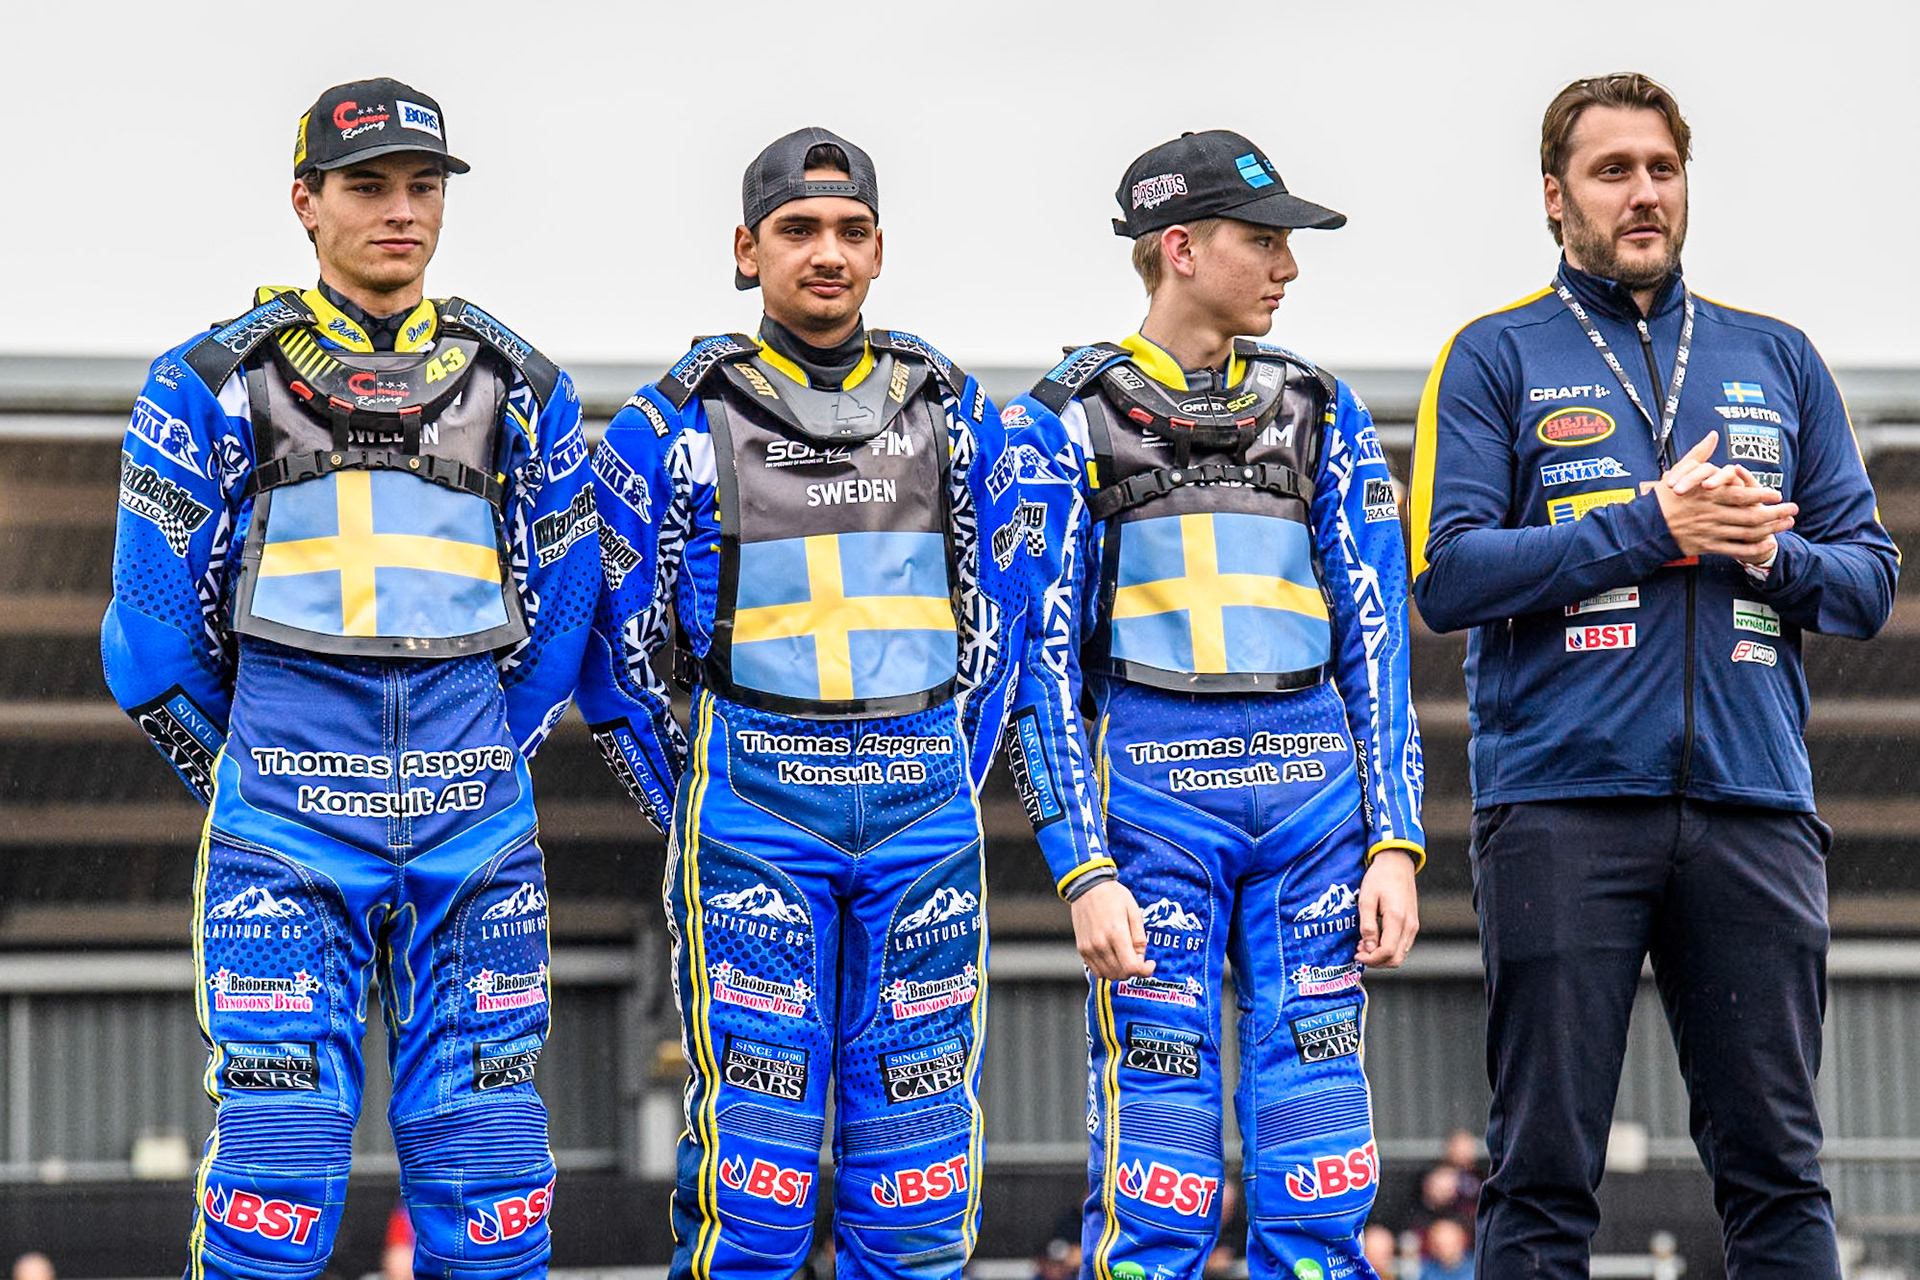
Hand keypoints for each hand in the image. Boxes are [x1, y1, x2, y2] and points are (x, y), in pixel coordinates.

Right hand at [1070, 880, 1155, 981]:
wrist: (1087, 886)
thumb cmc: (1113, 896)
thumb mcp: (1134, 912)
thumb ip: (1139, 938)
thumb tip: (1141, 958)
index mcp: (1116, 934)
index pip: (1132, 967)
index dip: (1145, 971)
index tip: (1150, 964)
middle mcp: (1101, 945)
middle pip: (1121, 974)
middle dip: (1134, 971)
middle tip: (1139, 959)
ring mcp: (1089, 948)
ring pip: (1108, 975)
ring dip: (1121, 972)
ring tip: (1126, 958)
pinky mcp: (1082, 949)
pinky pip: (1096, 970)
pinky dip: (1107, 970)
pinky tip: (1113, 958)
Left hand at [1356, 850, 1417, 968]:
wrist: (1397, 863)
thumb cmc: (1380, 878)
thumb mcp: (1366, 899)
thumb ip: (1368, 925)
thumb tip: (1368, 948)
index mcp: (1397, 919)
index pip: (1387, 952)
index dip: (1371, 959)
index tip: (1357, 954)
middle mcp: (1410, 926)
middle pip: (1396, 959)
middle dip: (1376, 961)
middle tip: (1359, 952)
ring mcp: (1413, 925)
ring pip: (1401, 954)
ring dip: (1382, 956)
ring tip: (1364, 945)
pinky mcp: (1413, 923)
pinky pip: (1403, 945)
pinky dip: (1389, 948)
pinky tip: (1375, 939)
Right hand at [1653, 432, 1796, 563]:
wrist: (1644, 527)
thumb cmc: (1662, 497)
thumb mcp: (1679, 471)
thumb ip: (1699, 454)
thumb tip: (1713, 434)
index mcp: (1706, 496)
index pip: (1740, 495)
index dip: (1761, 495)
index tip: (1777, 493)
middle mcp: (1711, 514)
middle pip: (1750, 516)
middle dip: (1775, 513)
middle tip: (1793, 509)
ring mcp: (1710, 532)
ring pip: (1746, 533)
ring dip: (1770, 529)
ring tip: (1787, 524)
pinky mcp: (1706, 546)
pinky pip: (1735, 549)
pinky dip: (1753, 548)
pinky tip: (1768, 544)